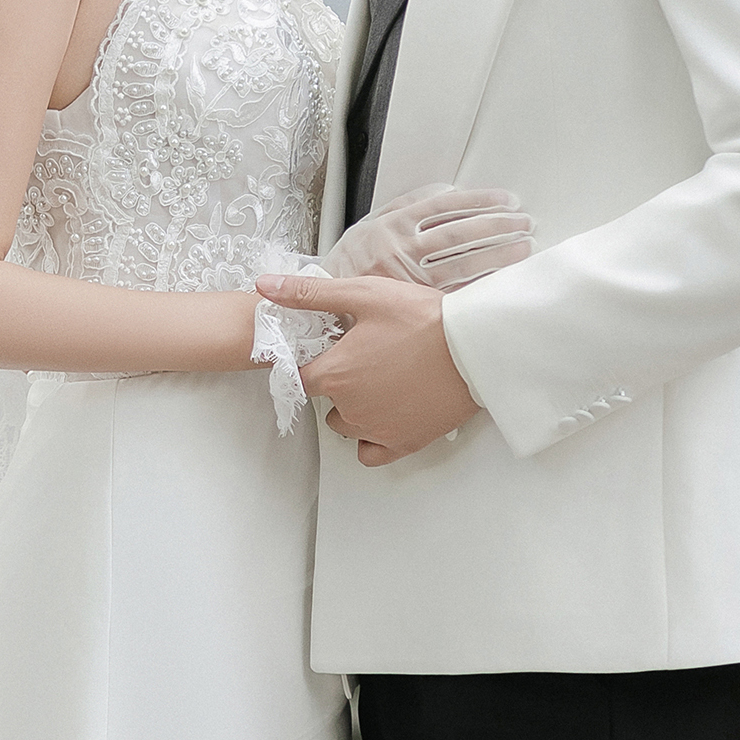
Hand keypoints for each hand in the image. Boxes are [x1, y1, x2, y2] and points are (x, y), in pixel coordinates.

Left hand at [252, 272, 478, 465]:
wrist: (475, 347)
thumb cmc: (422, 319)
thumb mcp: (362, 295)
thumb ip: (308, 294)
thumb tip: (265, 286)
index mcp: (334, 373)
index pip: (299, 375)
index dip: (313, 360)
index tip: (331, 348)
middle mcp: (349, 408)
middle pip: (325, 399)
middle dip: (338, 379)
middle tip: (367, 355)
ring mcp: (376, 429)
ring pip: (346, 424)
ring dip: (354, 407)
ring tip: (382, 378)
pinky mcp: (404, 442)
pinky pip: (371, 453)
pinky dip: (372, 438)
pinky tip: (385, 414)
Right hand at [325, 183, 530, 289]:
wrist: (325, 302)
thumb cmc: (351, 264)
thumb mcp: (371, 224)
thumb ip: (407, 205)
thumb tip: (449, 191)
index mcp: (392, 224)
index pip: (446, 205)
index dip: (482, 200)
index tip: (508, 200)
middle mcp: (401, 250)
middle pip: (461, 233)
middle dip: (498, 226)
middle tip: (525, 223)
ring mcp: (409, 280)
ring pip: (463, 264)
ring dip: (499, 254)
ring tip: (524, 248)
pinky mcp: (414, 306)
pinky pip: (456, 294)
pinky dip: (482, 286)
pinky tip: (503, 281)